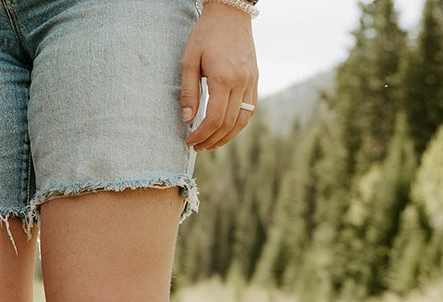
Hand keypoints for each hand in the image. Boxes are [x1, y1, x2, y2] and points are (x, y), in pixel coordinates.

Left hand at [181, 1, 258, 150]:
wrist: (231, 13)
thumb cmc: (205, 35)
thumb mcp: (189, 60)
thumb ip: (189, 91)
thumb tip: (188, 119)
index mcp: (223, 79)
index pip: (214, 119)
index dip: (201, 135)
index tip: (189, 141)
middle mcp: (241, 82)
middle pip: (228, 124)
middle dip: (212, 140)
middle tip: (197, 147)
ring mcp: (251, 81)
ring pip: (243, 120)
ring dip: (227, 137)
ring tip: (211, 143)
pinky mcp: (255, 79)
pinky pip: (250, 109)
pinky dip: (239, 124)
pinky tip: (226, 129)